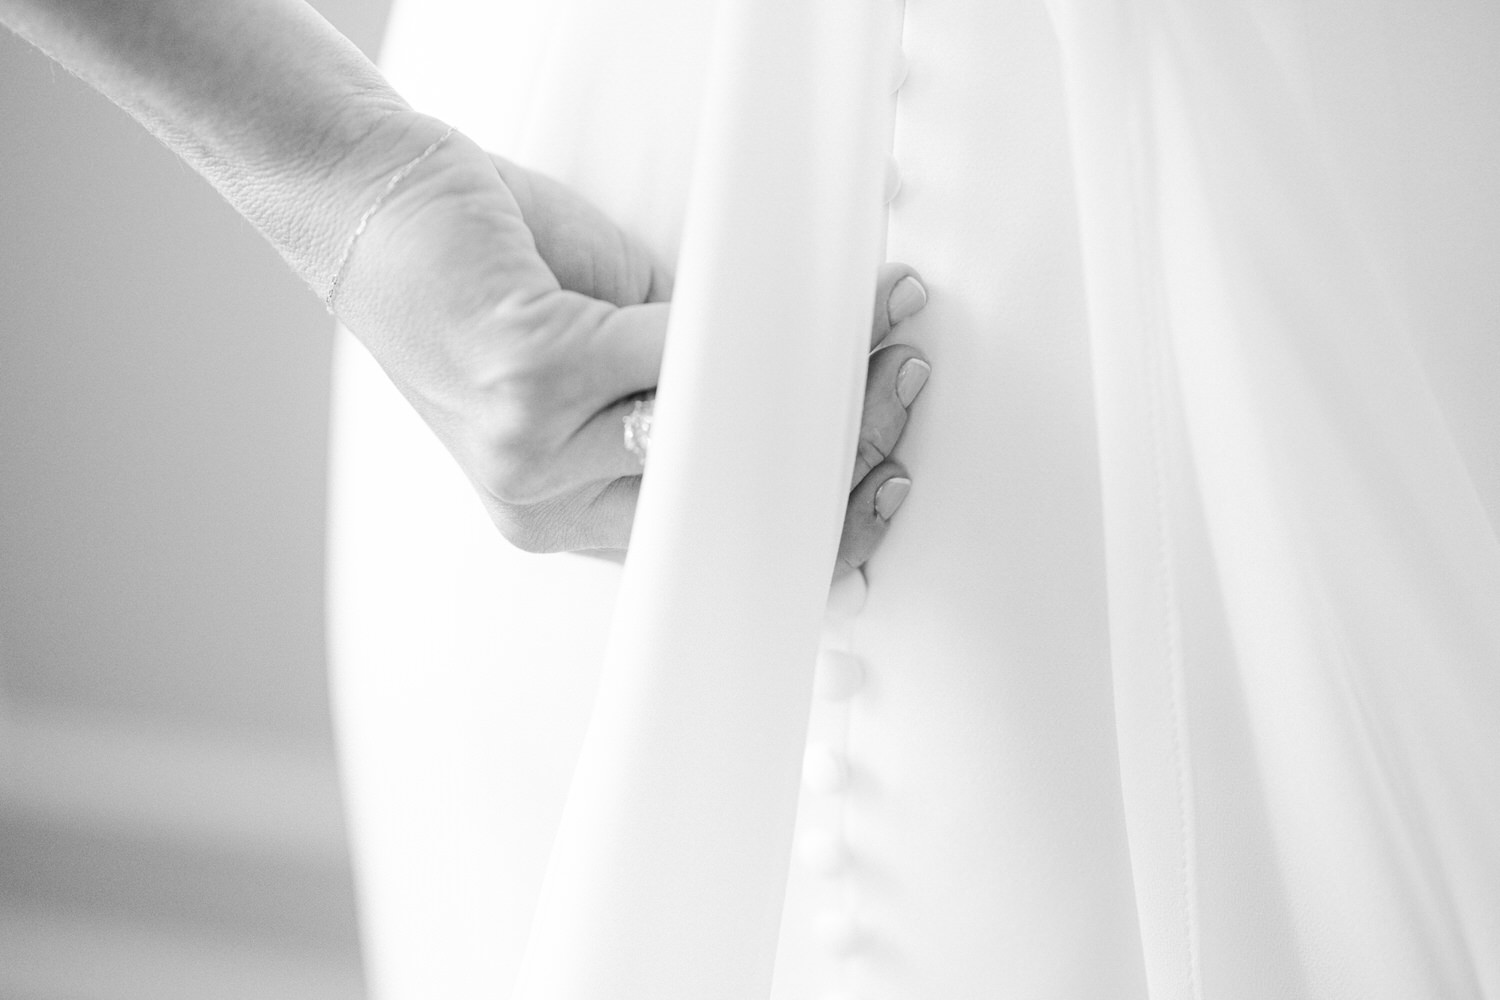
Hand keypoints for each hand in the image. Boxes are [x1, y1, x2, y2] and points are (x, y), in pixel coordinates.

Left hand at [334, 115, 929, 573]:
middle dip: (845, 444)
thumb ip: (680, 394)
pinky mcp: (535, 377)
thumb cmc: (480, 282)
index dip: (816, 526)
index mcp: (568, 512)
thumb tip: (801, 385)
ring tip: (874, 327)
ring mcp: (538, 451)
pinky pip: (683, 355)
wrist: (370, 209)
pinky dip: (756, 322)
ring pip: (722, 435)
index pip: (712, 553)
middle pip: (735, 506)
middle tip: (900, 377)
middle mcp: (548, 505)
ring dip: (818, 380)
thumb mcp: (593, 360)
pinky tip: (803, 295)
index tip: (886, 478)